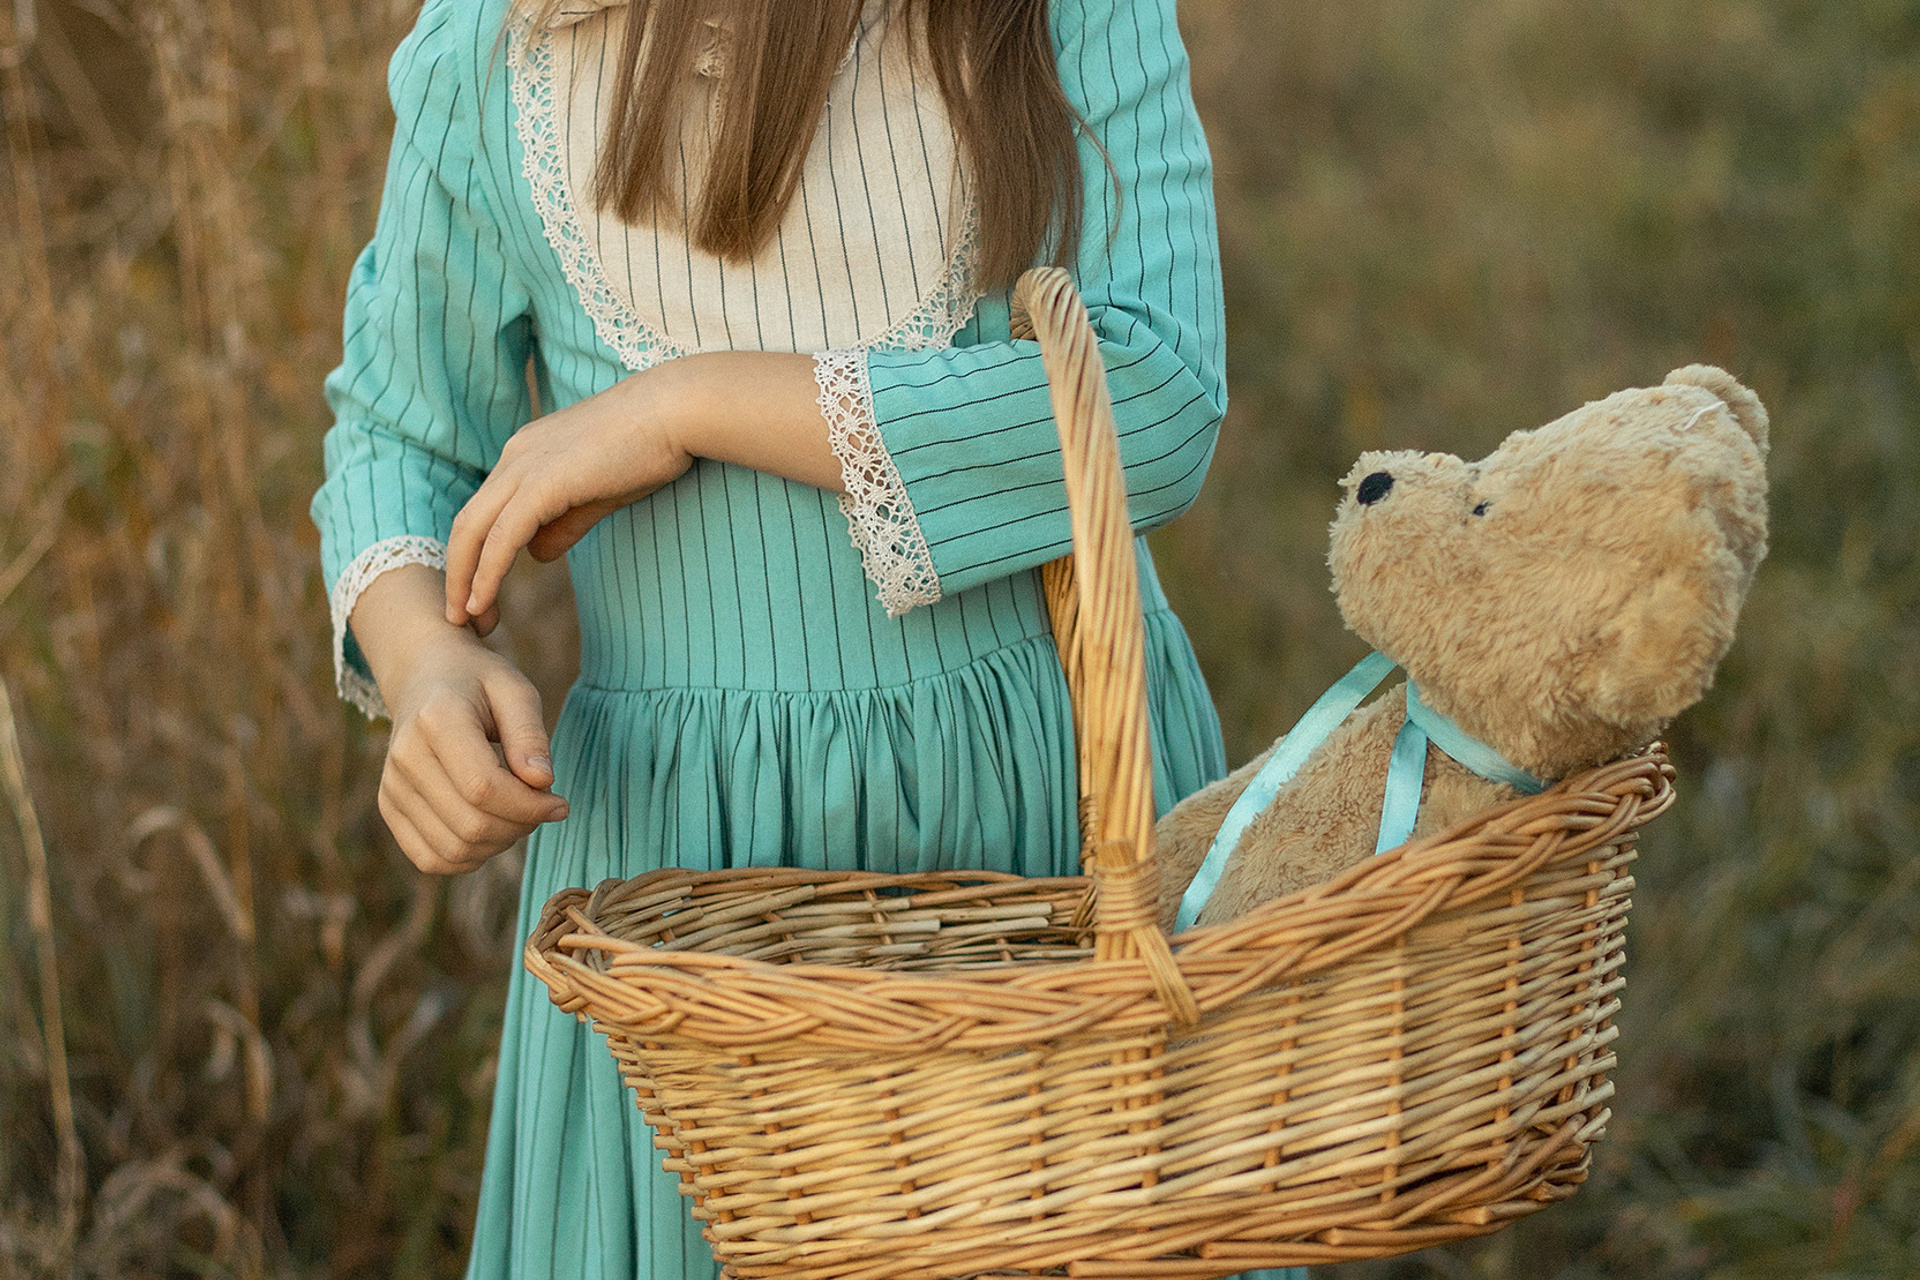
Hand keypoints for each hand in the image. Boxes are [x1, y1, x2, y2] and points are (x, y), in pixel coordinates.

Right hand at [378, 632, 569, 874]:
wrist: (424, 676)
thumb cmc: (478, 682)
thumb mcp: (515, 691)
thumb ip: (530, 736)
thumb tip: (543, 782)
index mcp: (436, 720)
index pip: (484, 788)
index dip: (530, 806)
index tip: (559, 803)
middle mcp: (405, 757)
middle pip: (470, 824)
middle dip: (520, 826)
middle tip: (543, 807)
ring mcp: (391, 786)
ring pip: (453, 849)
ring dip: (499, 844)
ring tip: (518, 815)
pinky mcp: (389, 807)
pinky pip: (430, 858)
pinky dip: (469, 856)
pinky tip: (491, 830)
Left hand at [446, 375, 690, 626]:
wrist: (674, 412)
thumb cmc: (649, 446)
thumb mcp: (599, 492)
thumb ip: (565, 522)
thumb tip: (537, 553)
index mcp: (526, 455)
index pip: (485, 512)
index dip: (475, 556)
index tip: (481, 595)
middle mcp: (515, 457)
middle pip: (467, 524)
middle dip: (459, 574)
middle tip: (461, 619)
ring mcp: (524, 467)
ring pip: (474, 531)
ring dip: (464, 580)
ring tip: (466, 621)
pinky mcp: (542, 484)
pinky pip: (502, 537)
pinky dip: (486, 573)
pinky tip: (481, 602)